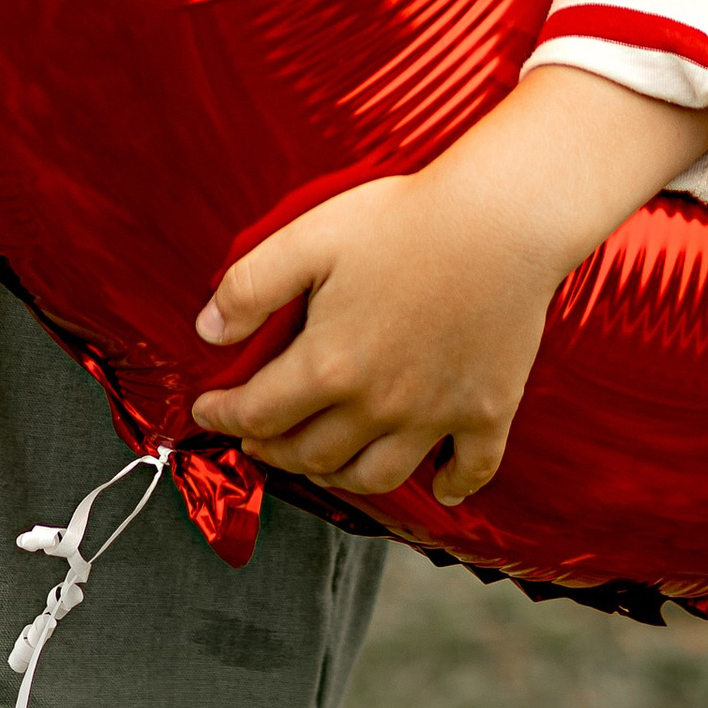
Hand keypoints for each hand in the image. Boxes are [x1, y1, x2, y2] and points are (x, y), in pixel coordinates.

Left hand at [188, 69, 707, 506]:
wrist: (501, 220)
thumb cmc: (403, 220)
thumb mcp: (308, 237)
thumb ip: (250, 287)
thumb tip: (206, 331)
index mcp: (329, 366)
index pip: (259, 412)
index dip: (223, 416)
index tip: (206, 413)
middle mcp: (378, 406)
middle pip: (311, 454)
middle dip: (272, 451)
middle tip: (256, 440)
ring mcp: (436, 415)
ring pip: (376, 476)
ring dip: (339, 478)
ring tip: (321, 463)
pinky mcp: (488, 410)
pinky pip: (470, 469)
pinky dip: (451, 487)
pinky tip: (439, 486)